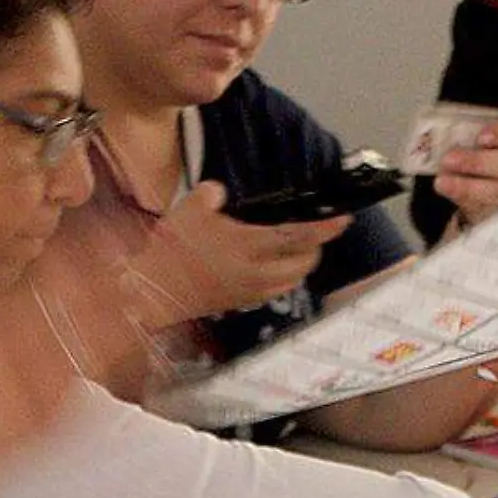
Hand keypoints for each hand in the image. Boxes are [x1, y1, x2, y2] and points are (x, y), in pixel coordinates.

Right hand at [140, 181, 351, 315]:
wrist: (153, 291)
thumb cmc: (170, 248)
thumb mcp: (190, 208)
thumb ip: (213, 195)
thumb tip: (221, 194)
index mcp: (250, 246)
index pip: (301, 237)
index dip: (327, 228)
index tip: (343, 219)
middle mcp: (258, 273)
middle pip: (306, 262)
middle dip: (316, 246)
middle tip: (312, 230)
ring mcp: (252, 291)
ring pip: (294, 279)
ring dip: (300, 263)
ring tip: (291, 246)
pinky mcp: (242, 302)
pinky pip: (276, 290)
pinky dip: (282, 277)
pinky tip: (267, 265)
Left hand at [436, 116, 497, 228]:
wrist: (491, 189)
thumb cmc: (489, 157)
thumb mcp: (485, 144)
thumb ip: (473, 139)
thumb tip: (449, 140)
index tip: (480, 137)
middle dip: (480, 162)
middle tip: (449, 159)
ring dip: (469, 186)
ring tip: (442, 181)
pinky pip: (491, 211)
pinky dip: (468, 201)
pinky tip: (451, 193)